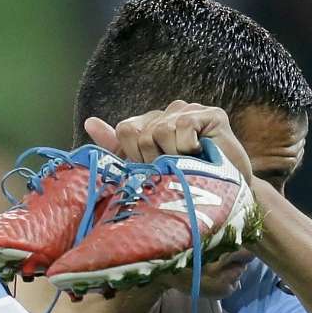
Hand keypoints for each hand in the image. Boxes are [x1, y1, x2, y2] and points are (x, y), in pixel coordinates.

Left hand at [84, 100, 253, 180]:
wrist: (222, 201)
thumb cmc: (180, 188)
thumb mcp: (143, 171)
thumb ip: (117, 148)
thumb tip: (89, 122)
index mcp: (150, 125)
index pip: (125, 130)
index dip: (135, 157)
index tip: (153, 171)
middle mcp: (168, 113)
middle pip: (140, 132)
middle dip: (153, 160)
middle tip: (174, 169)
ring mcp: (190, 111)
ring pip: (160, 130)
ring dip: (173, 156)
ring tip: (189, 163)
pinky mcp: (211, 114)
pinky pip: (183, 126)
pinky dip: (188, 147)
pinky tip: (201, 153)